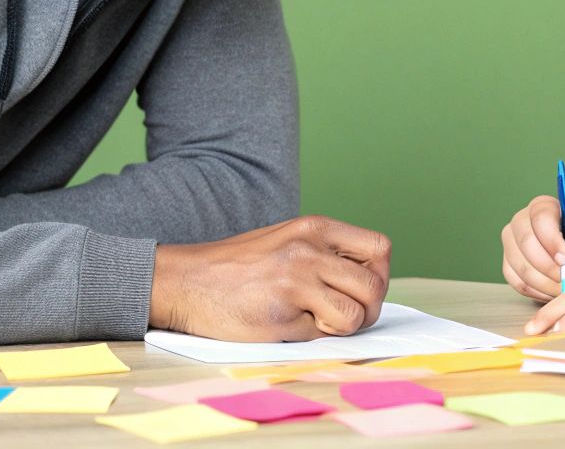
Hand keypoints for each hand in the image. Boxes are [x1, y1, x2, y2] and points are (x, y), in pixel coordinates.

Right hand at [151, 215, 390, 341]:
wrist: (185, 282)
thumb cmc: (236, 269)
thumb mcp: (287, 241)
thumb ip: (326, 255)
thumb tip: (369, 287)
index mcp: (315, 227)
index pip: (379, 248)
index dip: (378, 275)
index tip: (359, 291)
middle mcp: (310, 248)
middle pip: (375, 286)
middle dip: (366, 310)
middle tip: (341, 317)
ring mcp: (297, 279)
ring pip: (356, 314)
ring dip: (342, 326)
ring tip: (314, 320)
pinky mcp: (282, 311)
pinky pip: (324, 334)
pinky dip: (314, 337)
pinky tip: (288, 324)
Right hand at [500, 195, 564, 302]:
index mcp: (541, 206)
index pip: (541, 219)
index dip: (553, 241)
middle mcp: (520, 221)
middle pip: (526, 243)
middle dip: (549, 266)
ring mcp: (510, 244)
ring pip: (522, 267)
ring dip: (546, 283)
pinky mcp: (508, 265)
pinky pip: (518, 283)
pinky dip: (538, 292)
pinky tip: (553, 290)